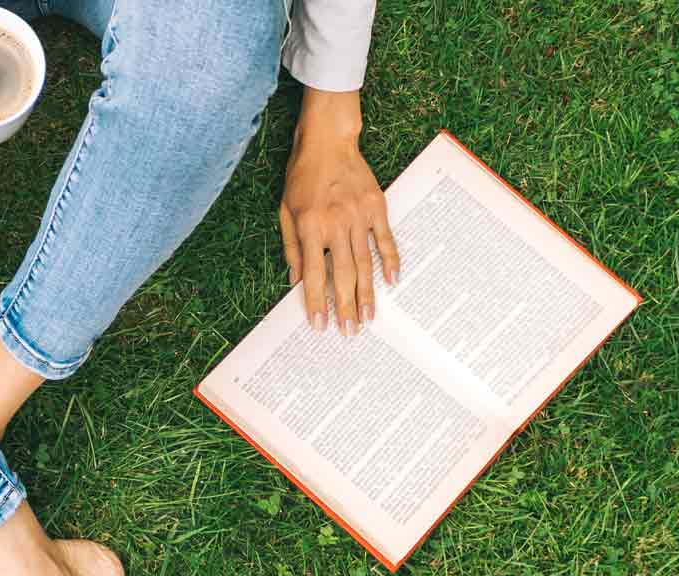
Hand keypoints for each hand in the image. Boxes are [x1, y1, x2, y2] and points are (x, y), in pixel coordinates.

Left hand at [278, 88, 399, 335]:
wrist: (328, 141)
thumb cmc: (302, 176)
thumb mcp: (285, 211)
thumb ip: (291, 247)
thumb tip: (295, 280)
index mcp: (310, 227)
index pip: (314, 274)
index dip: (316, 303)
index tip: (320, 326)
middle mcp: (335, 224)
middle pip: (343, 275)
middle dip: (346, 307)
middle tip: (350, 332)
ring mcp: (358, 216)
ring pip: (365, 263)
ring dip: (367, 293)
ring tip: (369, 317)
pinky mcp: (376, 207)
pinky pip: (386, 240)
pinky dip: (391, 261)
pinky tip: (393, 282)